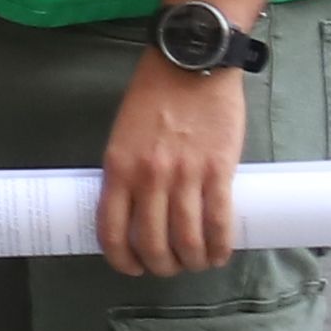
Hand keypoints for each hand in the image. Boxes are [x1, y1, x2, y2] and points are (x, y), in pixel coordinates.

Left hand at [99, 54, 249, 276]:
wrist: (192, 63)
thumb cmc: (155, 95)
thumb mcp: (124, 134)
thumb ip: (128, 170)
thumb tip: (136, 208)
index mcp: (119, 167)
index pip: (111, 229)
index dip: (121, 259)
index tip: (132, 267)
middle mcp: (148, 177)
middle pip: (152, 242)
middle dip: (161, 265)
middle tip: (170, 266)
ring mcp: (185, 175)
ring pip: (187, 239)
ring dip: (192, 261)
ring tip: (197, 262)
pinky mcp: (219, 170)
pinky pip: (219, 222)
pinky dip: (219, 246)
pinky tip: (219, 253)